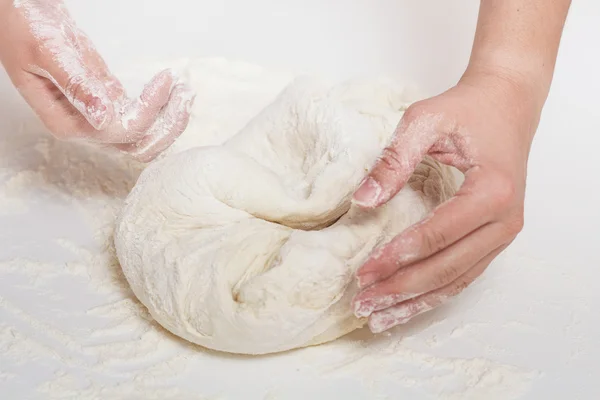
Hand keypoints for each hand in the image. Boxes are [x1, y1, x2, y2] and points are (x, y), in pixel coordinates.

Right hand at [0, 0, 194, 161]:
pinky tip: (174, 88)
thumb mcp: (48, 51)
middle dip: (167, 125)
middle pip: (138, 145)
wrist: (20, 11)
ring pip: (143, 136)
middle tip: (186, 93)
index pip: (120, 131)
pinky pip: (140, 116)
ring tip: (186, 92)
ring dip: (169, 120)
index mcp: (67, 122)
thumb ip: (76, 84)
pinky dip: (161, 108)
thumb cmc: (23, 26)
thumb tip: (103, 116)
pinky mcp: (108, 100)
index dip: (149, 111)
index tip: (165, 80)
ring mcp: (98, 116)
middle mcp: (85, 127)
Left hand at [351, 69, 541, 332]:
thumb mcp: (425, 120)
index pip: (437, 235)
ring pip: (457, 280)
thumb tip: (363, 200)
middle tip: (363, 303)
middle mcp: (505, 220)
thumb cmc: (466, 110)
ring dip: (417, 301)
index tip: (363, 273)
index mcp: (492, 191)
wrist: (506, 105)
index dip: (397, 257)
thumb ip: (393, 159)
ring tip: (379, 318)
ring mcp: (504, 233)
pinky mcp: (496, 238)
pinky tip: (409, 305)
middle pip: (447, 267)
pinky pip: (465, 274)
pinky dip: (435, 294)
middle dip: (402, 289)